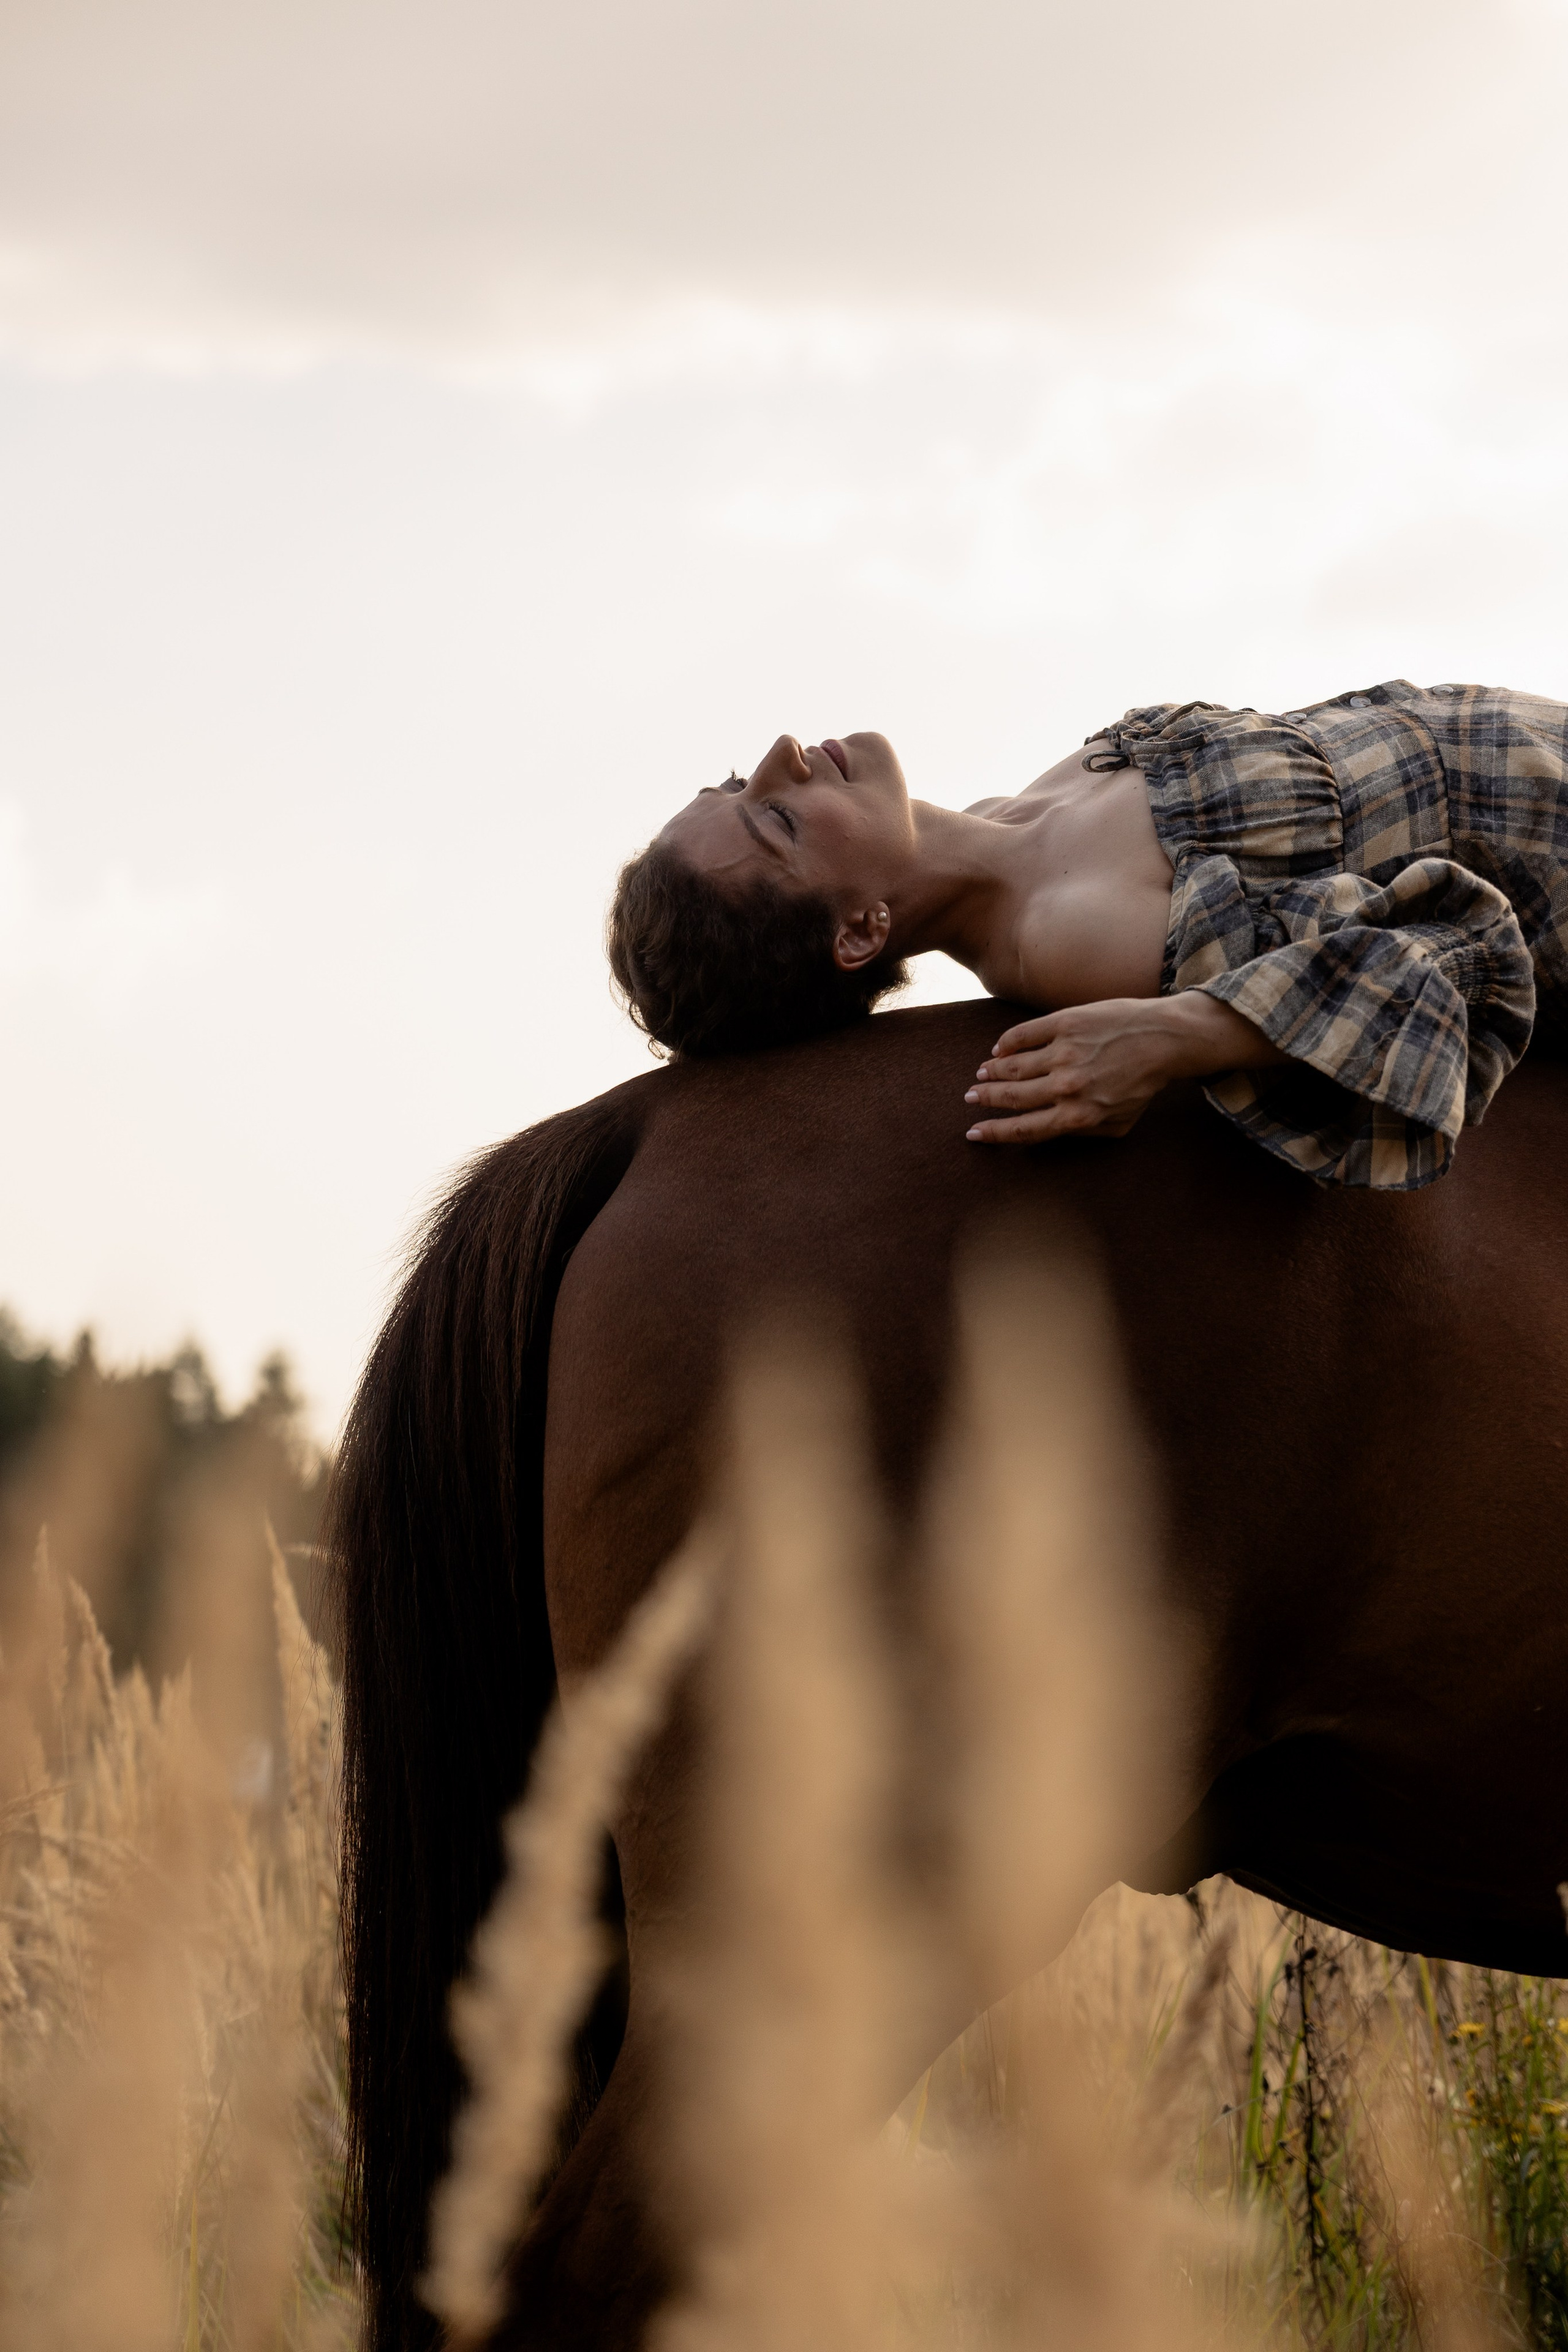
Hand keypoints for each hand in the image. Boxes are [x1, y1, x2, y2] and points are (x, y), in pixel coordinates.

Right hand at [963, 994, 1285, 1146]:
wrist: (1165, 1039)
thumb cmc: (1143, 1085)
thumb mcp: (1119, 1124)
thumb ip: (1083, 1133)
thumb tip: (1050, 1132)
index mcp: (1078, 1115)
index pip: (1024, 1129)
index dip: (995, 1133)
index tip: (975, 1132)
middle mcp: (1067, 1086)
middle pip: (1012, 1097)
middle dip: (985, 1099)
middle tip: (970, 1097)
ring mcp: (1065, 1052)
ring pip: (1013, 1066)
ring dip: (992, 1071)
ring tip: (982, 1072)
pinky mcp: (1067, 1023)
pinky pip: (1025, 1035)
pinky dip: (1007, 1043)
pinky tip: (999, 1048)